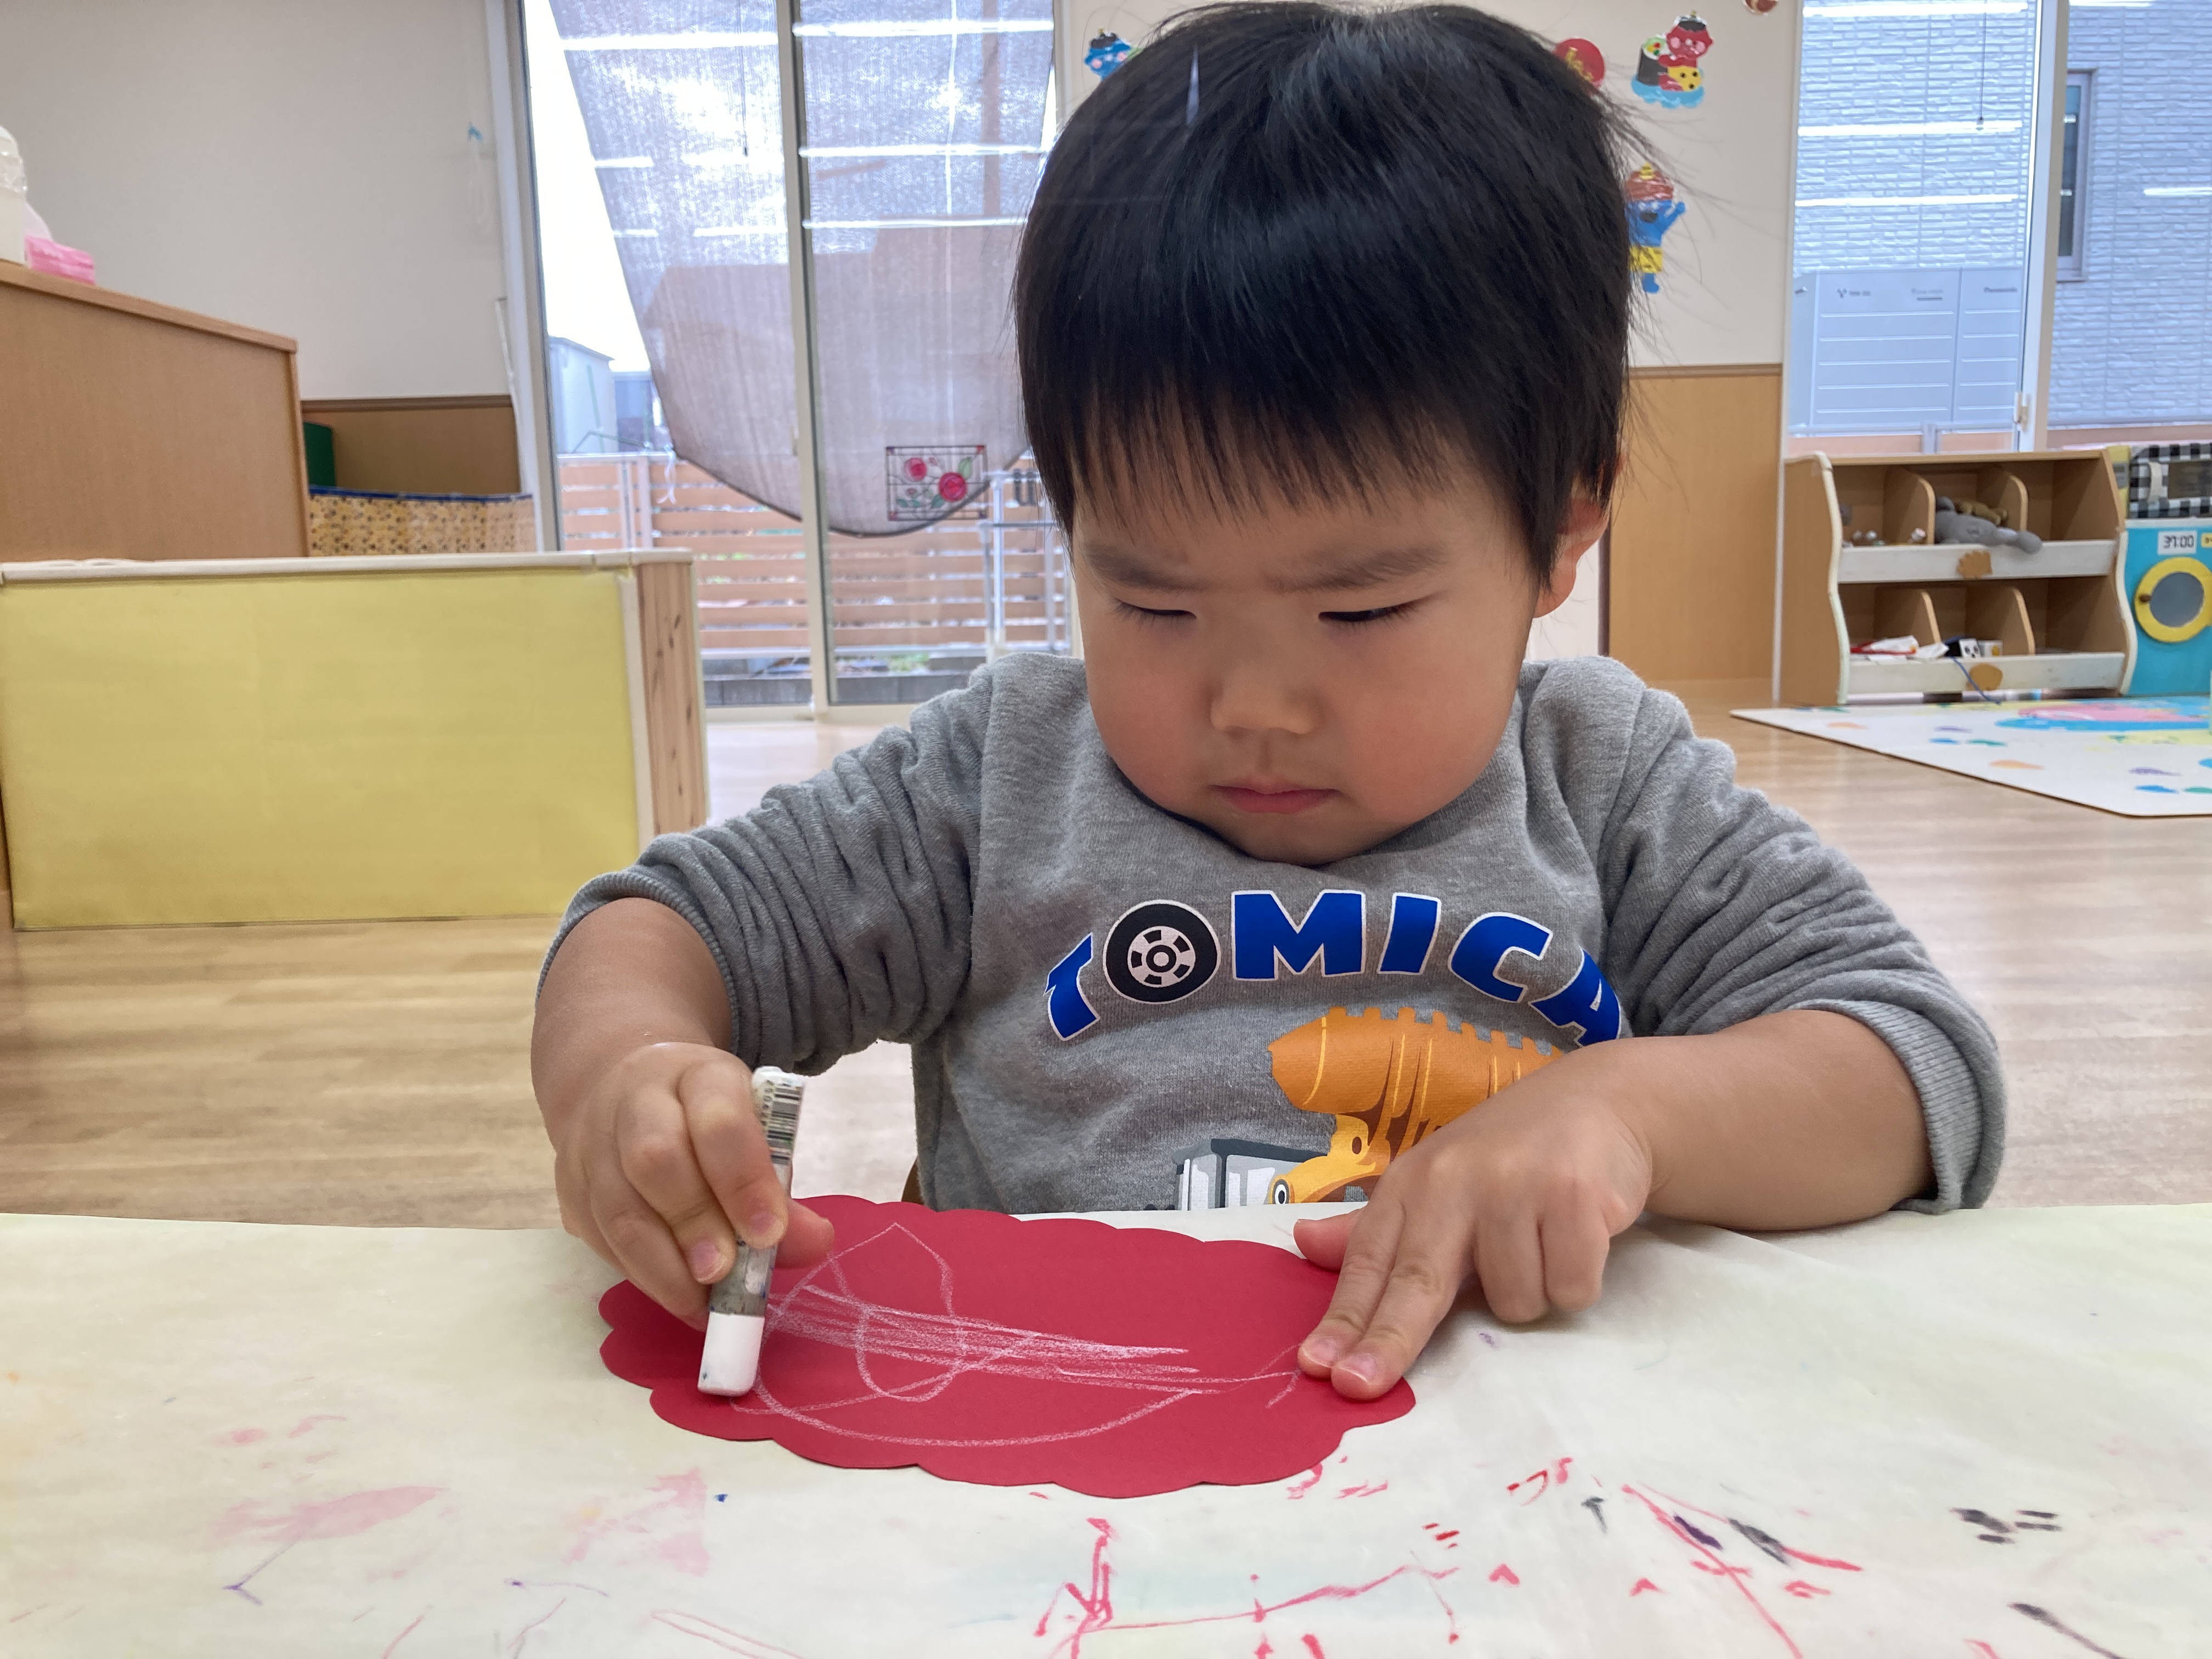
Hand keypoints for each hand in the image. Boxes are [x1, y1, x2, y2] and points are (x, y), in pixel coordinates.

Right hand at [550, 1041, 833, 1327]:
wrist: (625, 1089)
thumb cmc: (705, 1121)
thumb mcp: (751, 1132)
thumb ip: (780, 1190)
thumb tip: (816, 1243)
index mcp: (698, 1075)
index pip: (720, 1120)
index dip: (744, 1180)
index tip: (769, 1235)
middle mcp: (635, 1100)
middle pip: (654, 1159)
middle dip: (693, 1224)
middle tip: (723, 1274)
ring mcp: (592, 1144)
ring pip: (617, 1208)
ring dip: (661, 1267)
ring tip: (699, 1303)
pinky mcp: (568, 1187)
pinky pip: (599, 1239)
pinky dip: (638, 1275)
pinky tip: (673, 1294)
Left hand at [1291, 1052, 1650, 1399]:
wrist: (1601, 1100)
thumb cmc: (1508, 1155)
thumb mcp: (1434, 1184)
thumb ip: (1374, 1227)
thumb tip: (1303, 1242)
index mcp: (1412, 1181)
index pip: (1370, 1260)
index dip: (1343, 1317)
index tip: (1317, 1366)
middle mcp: (1456, 1179)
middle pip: (1418, 1280)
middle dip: (1387, 1339)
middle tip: (1357, 1386)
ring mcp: (1516, 1186)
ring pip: (1513, 1303)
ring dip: (1530, 1294)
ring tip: (1542, 1242)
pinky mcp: (1575, 1197)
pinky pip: (1569, 1289)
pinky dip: (1576, 1281)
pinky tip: (1578, 1236)